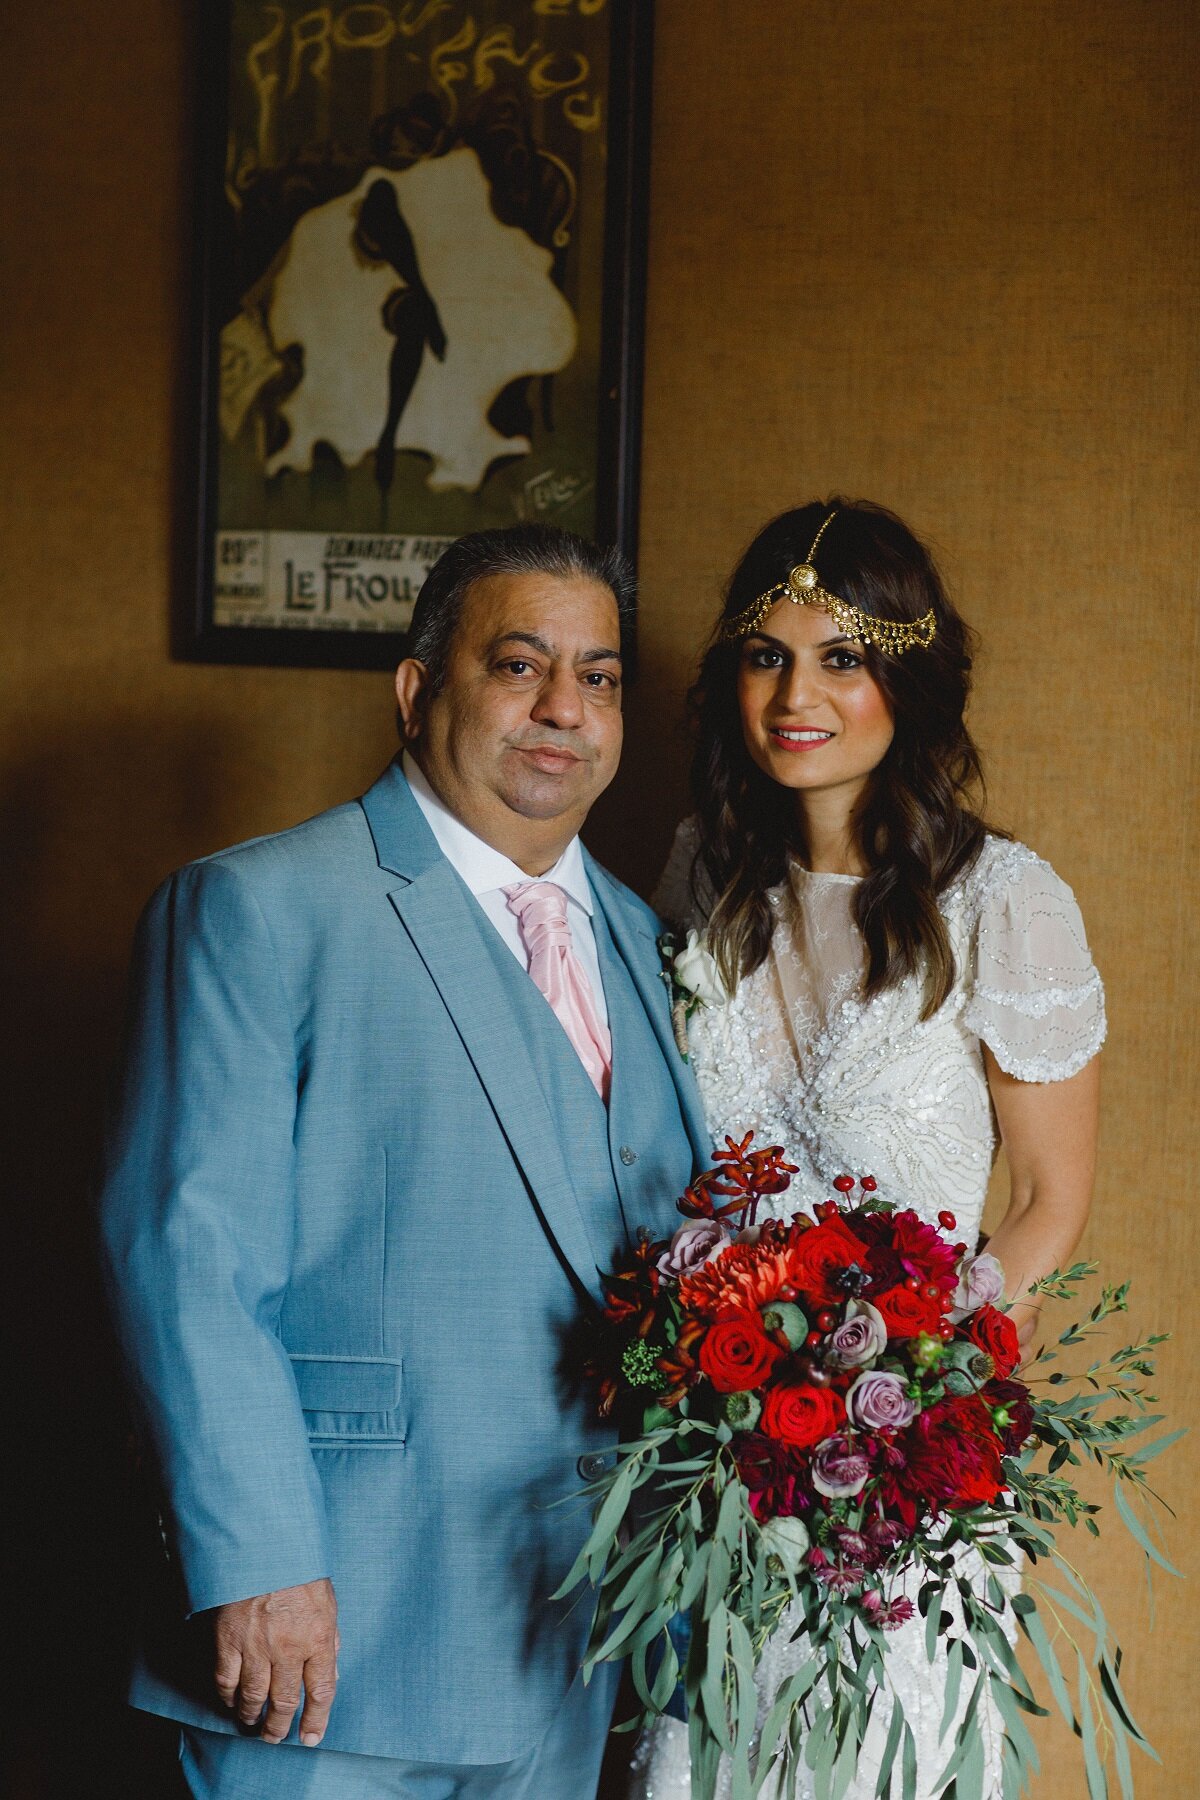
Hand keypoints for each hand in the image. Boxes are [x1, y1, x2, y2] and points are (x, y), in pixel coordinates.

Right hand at [211, 1578, 338, 1745]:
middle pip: (285, 1701)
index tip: (310, 1737)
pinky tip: (232, 1701)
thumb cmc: (300, 1569)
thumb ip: (330, 1640)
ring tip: (254, 1724)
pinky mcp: (229, 1639)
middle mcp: (288, 1647)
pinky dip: (229, 1696)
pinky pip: (227, 1679)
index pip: (321, 1691)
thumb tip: (330, 1674)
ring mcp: (257, 1645)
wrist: (266, 1543)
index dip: (316, 1719)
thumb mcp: (328, 1602)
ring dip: (254, 1716)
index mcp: (318, 1637)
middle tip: (276, 1736)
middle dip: (280, 1726)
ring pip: (254, 1697)